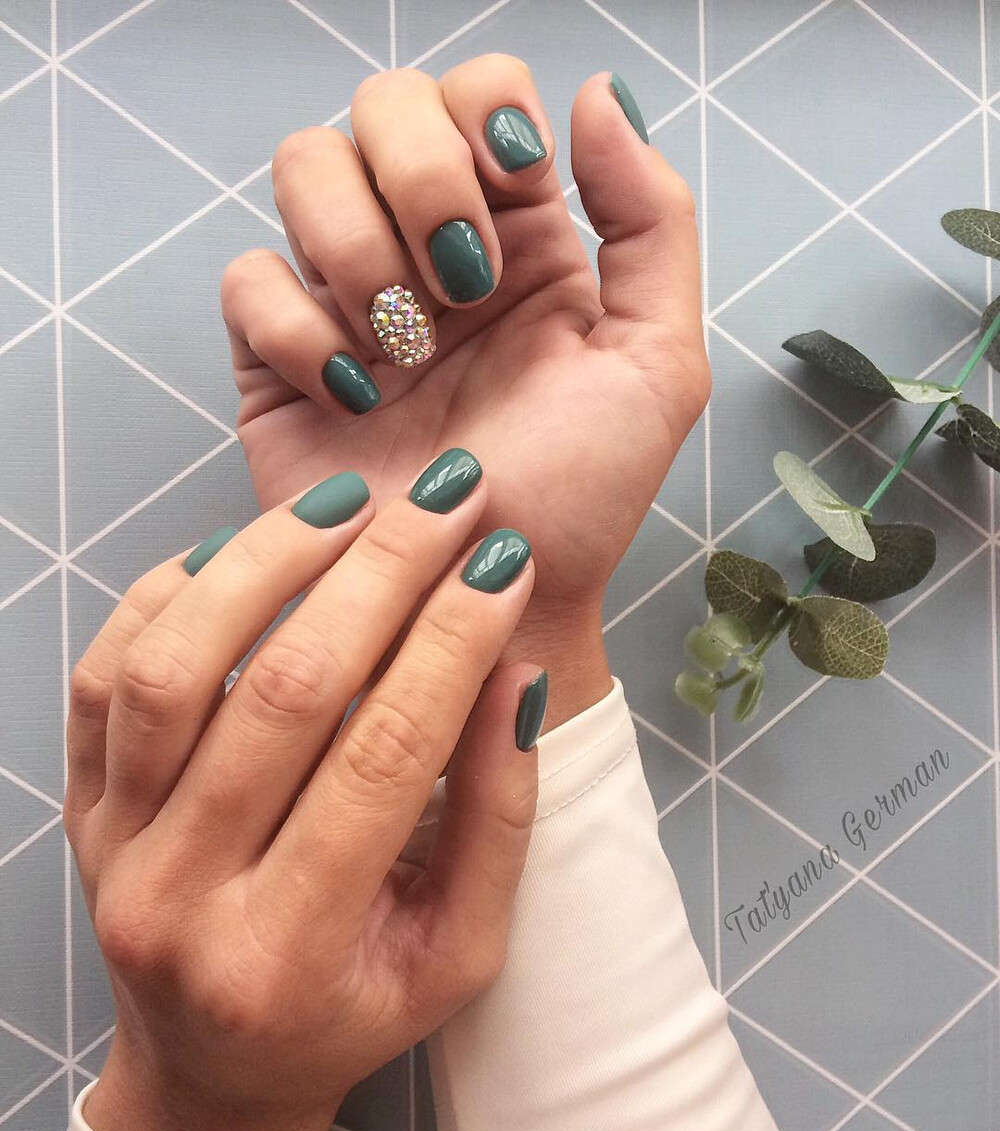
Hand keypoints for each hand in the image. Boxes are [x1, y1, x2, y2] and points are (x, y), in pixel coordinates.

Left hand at [65, 455, 541, 1130]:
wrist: (211, 1072)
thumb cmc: (351, 1013)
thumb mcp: (460, 952)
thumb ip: (496, 821)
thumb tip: (512, 679)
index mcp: (288, 951)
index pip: (384, 758)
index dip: (451, 646)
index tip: (502, 564)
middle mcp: (180, 898)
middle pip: (284, 693)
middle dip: (380, 577)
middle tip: (445, 500)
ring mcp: (112, 847)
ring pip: (176, 668)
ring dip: (266, 563)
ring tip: (347, 505)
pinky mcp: (79, 808)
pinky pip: (103, 676)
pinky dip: (167, 596)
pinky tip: (241, 552)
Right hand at [221, 58, 708, 727]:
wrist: (488, 604)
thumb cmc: (581, 503)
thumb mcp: (656, 366)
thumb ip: (651, 224)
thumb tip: (594, 96)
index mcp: (522, 238)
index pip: (479, 93)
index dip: (483, 113)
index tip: (513, 190)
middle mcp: (431, 252)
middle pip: (381, 106)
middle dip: (419, 178)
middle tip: (459, 287)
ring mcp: (350, 300)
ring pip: (303, 167)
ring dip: (355, 245)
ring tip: (404, 351)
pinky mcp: (280, 361)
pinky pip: (248, 279)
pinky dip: (296, 328)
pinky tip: (351, 395)